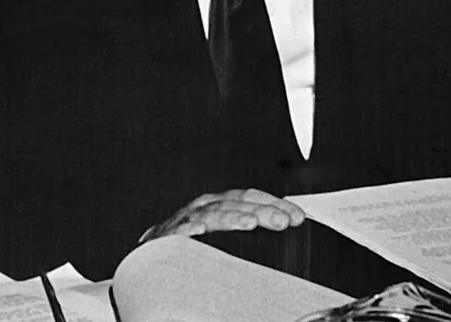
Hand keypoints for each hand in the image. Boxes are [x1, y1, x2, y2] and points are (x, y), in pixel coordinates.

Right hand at [139, 189, 304, 241]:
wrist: (154, 252)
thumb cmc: (194, 243)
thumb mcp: (225, 234)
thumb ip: (252, 233)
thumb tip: (286, 229)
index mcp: (220, 204)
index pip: (250, 197)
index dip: (274, 204)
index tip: (297, 217)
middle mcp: (204, 207)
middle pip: (234, 203)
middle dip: (260, 211)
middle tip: (283, 221)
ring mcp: (185, 220)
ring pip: (210, 214)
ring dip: (230, 217)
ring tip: (249, 223)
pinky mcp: (165, 235)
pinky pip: (176, 231)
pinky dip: (186, 229)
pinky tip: (198, 231)